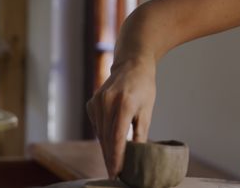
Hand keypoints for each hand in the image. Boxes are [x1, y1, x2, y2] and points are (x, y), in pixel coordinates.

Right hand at [86, 58, 156, 177]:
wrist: (131, 64)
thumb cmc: (143, 87)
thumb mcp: (147, 110)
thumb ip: (141, 133)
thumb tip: (138, 155)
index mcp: (123, 103)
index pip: (117, 137)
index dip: (116, 157)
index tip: (117, 173)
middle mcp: (106, 102)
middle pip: (106, 138)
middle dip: (110, 158)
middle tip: (116, 175)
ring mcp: (96, 102)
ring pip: (99, 134)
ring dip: (105, 150)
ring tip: (113, 164)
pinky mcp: (92, 103)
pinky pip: (97, 126)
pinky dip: (102, 137)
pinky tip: (109, 144)